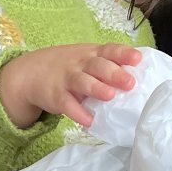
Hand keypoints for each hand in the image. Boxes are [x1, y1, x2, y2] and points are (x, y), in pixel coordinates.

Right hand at [0, 43, 141, 128]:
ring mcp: (67, 79)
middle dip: (114, 73)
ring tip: (110, 96)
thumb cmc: (70, 68)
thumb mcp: (87, 60)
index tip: (137, 59)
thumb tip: (140, 79)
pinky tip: (88, 120)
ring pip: (83, 82)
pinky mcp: (56, 96)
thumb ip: (108, 66)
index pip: (110, 50)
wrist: (31, 72)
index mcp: (92, 54)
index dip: (124, 54)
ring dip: (96, 88)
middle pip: (98, 65)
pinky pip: (67, 104)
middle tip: (130, 83)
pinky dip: (77, 112)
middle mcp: (81, 64)